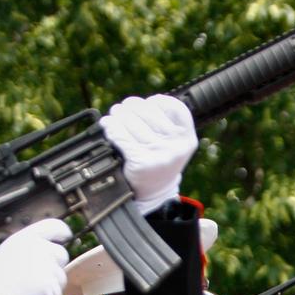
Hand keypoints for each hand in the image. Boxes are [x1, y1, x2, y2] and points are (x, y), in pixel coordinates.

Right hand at [0, 219, 69, 294]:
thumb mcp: (8, 253)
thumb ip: (29, 248)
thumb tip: (46, 251)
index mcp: (26, 237)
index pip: (55, 226)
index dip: (62, 232)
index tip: (65, 237)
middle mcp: (40, 248)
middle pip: (62, 254)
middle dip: (54, 266)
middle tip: (34, 278)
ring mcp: (47, 268)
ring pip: (61, 277)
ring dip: (51, 286)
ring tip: (28, 292)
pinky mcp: (51, 287)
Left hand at [100, 95, 197, 213]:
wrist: (154, 193)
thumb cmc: (159, 161)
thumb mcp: (173, 143)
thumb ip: (164, 122)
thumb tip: (134, 103)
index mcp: (187, 137)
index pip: (172, 106)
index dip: (156, 102)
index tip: (147, 105)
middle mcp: (176, 146)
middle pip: (146, 111)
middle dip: (130, 108)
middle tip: (122, 110)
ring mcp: (159, 155)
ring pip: (130, 122)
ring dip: (116, 116)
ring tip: (113, 118)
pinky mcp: (142, 163)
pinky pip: (120, 136)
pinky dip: (110, 128)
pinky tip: (108, 127)